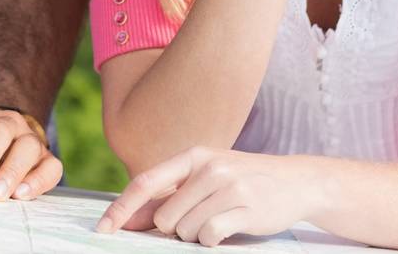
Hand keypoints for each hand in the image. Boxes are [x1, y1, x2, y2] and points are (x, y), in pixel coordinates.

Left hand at [96, 147, 315, 245]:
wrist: (294, 181)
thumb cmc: (241, 181)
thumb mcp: (203, 179)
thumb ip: (166, 198)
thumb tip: (127, 221)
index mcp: (191, 156)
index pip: (145, 183)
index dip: (121, 208)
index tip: (103, 229)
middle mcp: (208, 167)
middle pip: (165, 217)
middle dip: (175, 229)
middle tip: (198, 219)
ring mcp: (228, 186)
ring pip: (186, 230)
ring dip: (196, 235)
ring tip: (217, 220)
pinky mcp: (245, 207)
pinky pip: (210, 236)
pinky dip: (212, 241)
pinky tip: (227, 229)